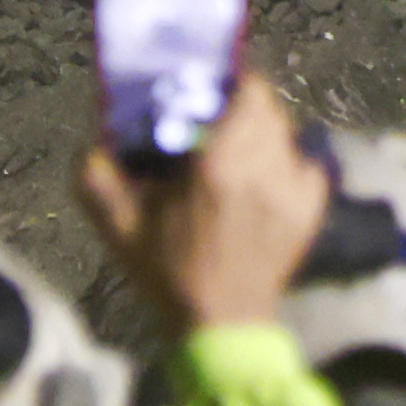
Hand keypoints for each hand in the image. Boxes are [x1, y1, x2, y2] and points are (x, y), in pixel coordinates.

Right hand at [76, 69, 329, 334]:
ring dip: (264, 133)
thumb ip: (98, 180)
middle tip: (218, 123)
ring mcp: (295, 189)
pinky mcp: (312, 209)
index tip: (208, 94)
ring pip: (288, 133)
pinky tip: (265, 178)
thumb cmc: (170, 273)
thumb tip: (93, 143)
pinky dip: (289, 161)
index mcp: (221, 165)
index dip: (230, 84)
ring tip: (239, 153)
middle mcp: (265, 168)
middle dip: (244, 106)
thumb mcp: (122, 229)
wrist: (222, 322)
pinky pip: (308, 163)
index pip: (248, 92)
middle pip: (269, 108)